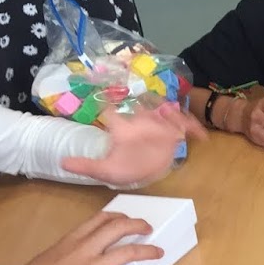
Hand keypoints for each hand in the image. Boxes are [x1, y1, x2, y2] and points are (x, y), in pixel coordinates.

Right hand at [21, 211, 162, 264]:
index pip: (100, 219)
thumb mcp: (53, 253)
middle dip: (138, 226)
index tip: (127, 218)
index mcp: (73, 239)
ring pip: (129, 253)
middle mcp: (86, 249)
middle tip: (149, 228)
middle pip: (119, 228)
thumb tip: (86, 250)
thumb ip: (72, 248)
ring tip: (158, 253)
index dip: (118, 216)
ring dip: (147, 251)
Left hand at [61, 104, 204, 185]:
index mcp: (123, 131)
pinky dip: (194, 130)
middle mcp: (141, 125)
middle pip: (142, 106)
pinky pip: (186, 129)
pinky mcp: (173, 135)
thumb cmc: (125, 169)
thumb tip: (61, 163)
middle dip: (146, 98)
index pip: (113, 113)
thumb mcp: (106, 171)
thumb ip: (87, 166)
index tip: (106, 91)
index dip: (108, 102)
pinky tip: (202, 138)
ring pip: (164, 112)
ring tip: (175, 113)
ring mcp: (158, 128)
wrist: (145, 173)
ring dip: (170, 111)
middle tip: (148, 93)